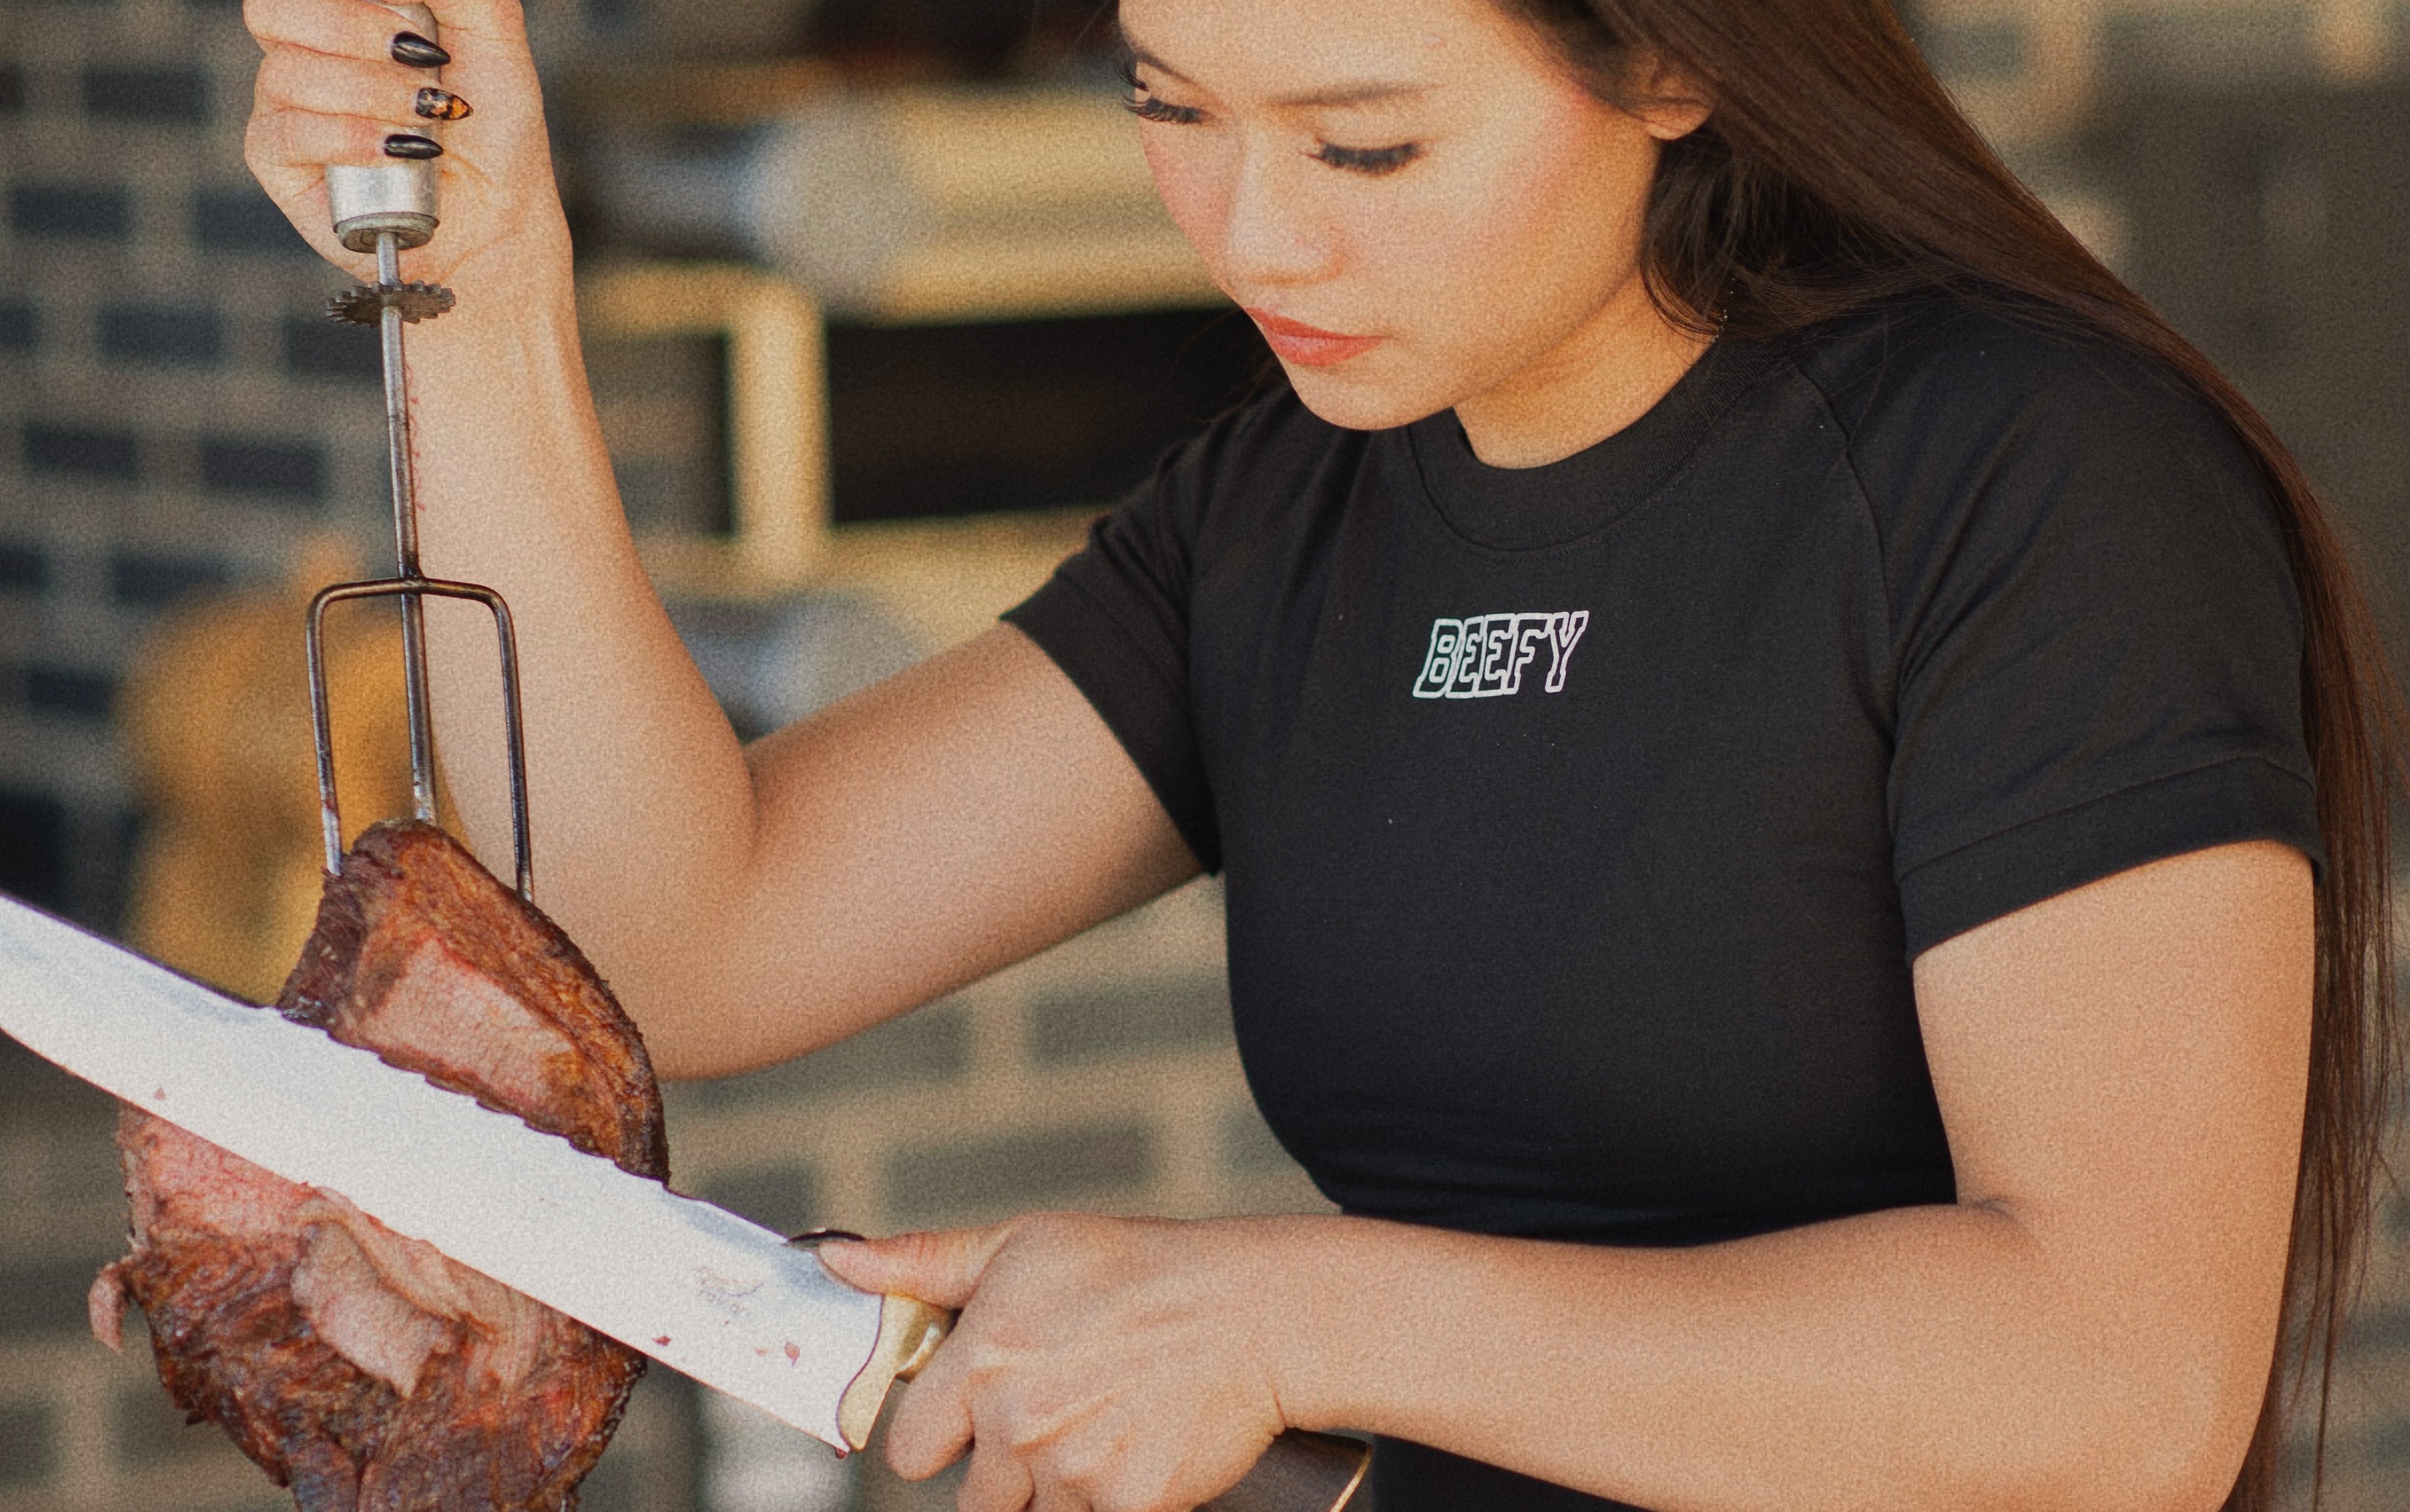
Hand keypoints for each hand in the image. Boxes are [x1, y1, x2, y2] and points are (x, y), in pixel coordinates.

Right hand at [243, 0, 567, 286]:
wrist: (497, 216)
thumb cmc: (492, 127)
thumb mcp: (493, 37)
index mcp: (343, 14)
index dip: (355, 0)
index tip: (417, 28)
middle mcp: (304, 52)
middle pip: (274, 10)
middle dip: (357, 30)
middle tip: (422, 60)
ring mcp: (283, 105)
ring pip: (287, 73)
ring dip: (372, 92)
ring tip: (426, 117)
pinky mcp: (277, 162)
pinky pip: (289, 132)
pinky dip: (350, 137)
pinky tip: (398, 150)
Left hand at [819, 1213, 1293, 1511]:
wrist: (1251, 1313)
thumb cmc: (1137, 1270)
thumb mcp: (1023, 1246)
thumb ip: (922, 1263)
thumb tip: (834, 1260)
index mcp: (980, 1358)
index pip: (906, 1451)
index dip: (939, 1436)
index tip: (974, 1416)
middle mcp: (1016, 1420)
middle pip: (971, 1499)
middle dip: (1004, 1469)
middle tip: (1060, 1412)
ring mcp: (1071, 1469)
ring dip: (1058, 1487)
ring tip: (1102, 1422)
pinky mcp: (1125, 1506)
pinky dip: (1112, 1499)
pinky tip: (1136, 1446)